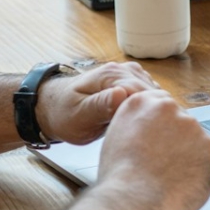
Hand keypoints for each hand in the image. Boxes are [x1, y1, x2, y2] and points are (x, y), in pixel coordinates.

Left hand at [36, 62, 158, 144]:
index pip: (144, 93)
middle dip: (155, 114)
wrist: (54, 108)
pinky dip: (151, 109)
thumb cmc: (63, 114)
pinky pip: (149, 96)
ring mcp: (128, 76)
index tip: (152, 133)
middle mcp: (122, 71)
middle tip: (152, 138)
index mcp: (111, 75)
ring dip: (154, 112)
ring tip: (149, 133)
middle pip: (153, 93)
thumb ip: (100, 105)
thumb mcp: (79, 115)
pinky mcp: (130, 84)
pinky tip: (145, 124)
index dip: (150, 114)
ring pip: (154, 95)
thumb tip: (121, 95)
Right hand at [93, 91, 209, 209]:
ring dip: (187, 155)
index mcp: (142, 102)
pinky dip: (198, 171)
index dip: (160, 126)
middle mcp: (169, 108)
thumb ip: (136, 124)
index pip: (160, 104)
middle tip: (162, 163)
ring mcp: (193, 127)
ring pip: (195, 141)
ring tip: (168, 177)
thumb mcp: (116, 137)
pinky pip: (206, 160)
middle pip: (180, 121)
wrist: (134, 201)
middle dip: (175, 140)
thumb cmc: (120, 178)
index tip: (159, 139)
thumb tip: (149, 130)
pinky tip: (181, 183)